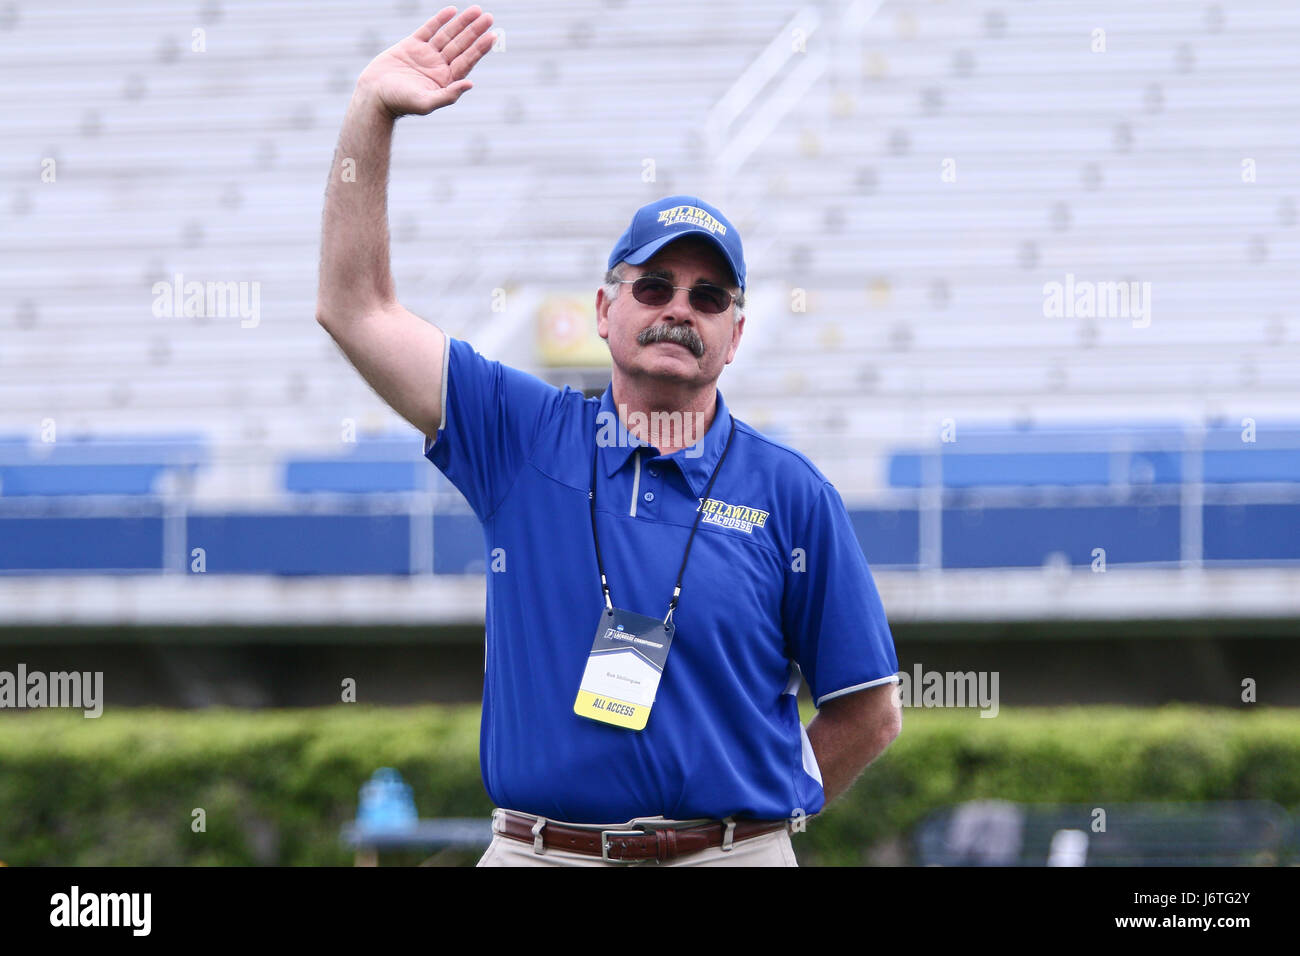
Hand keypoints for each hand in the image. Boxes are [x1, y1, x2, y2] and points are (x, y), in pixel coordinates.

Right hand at [357, 6, 495, 117]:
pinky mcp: (411, 45)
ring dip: (462, 23)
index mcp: (445, 80)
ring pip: (447, 35)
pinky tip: (452, 11)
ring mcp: (426, 55)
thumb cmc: (400, 103)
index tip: (492, 36)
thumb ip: (449, 95)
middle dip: (475, 31)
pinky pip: (429, 30)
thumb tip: (470, 84)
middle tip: (489, 17)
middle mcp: (438, 67)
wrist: (373, 94)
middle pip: (461, 45)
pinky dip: (440, 20)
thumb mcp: (426, 103)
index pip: (467, 61)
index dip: (480, 48)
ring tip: (476, 10)